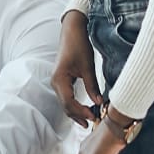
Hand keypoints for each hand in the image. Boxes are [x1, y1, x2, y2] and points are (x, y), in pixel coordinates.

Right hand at [52, 10, 103, 128]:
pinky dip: (74, 104)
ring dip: (76, 111)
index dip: (80, 112)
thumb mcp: (88, 67)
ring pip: (65, 102)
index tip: (93, 117)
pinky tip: (83, 108)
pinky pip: (66, 96)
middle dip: (78, 115)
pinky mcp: (61, 80)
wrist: (72, 31)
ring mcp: (57, 81)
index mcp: (59, 79)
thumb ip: (92, 86)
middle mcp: (55, 82)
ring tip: (88, 119)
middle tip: (92, 123)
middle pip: (65, 105)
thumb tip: (98, 103)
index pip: (68, 102)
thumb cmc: (78, 45)